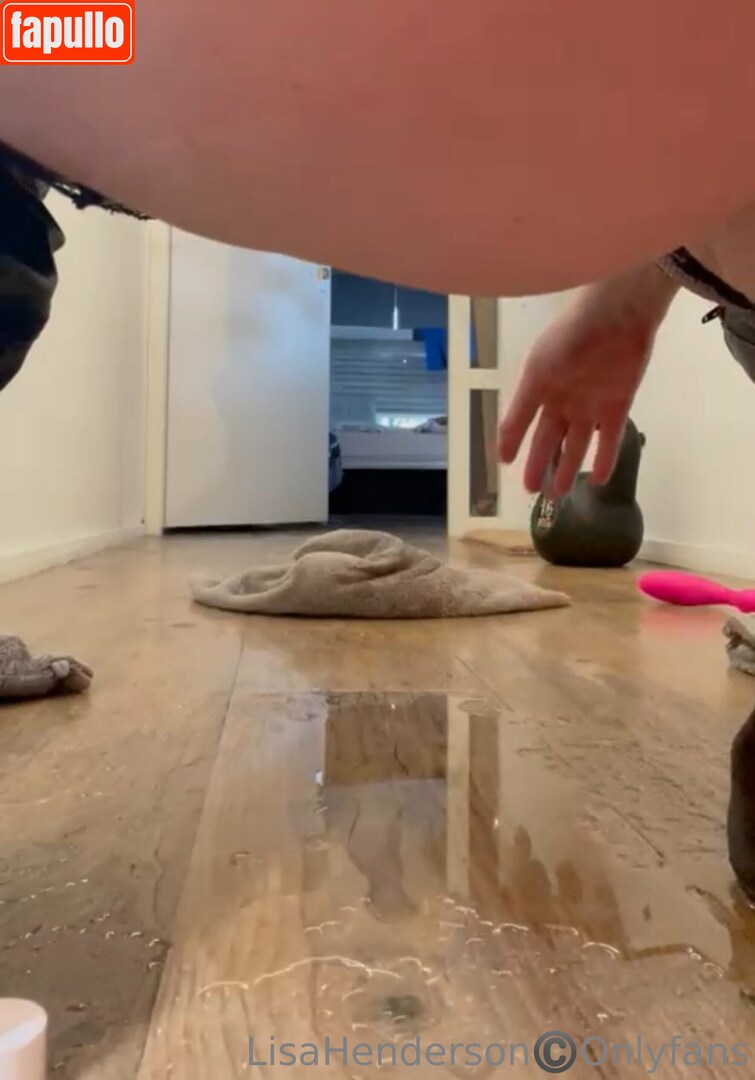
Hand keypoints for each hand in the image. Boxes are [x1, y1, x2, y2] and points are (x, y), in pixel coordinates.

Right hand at [498, 267, 677, 496]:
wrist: (615, 317)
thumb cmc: (567, 340)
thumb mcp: (534, 377)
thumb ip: (518, 415)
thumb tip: (502, 454)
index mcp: (539, 388)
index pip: (521, 423)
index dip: (513, 443)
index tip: (505, 464)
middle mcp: (563, 400)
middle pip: (548, 439)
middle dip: (539, 464)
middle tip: (532, 491)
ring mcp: (590, 404)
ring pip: (576, 444)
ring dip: (568, 469)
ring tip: (560, 493)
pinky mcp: (618, 406)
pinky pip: (610, 439)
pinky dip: (605, 459)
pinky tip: (599, 479)